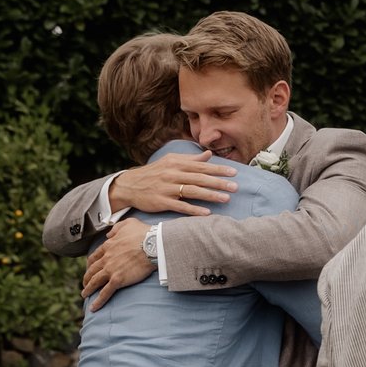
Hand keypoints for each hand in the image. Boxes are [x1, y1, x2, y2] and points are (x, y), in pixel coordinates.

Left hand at [83, 217, 155, 310]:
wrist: (152, 244)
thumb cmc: (144, 233)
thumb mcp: (128, 224)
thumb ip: (116, 228)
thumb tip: (108, 235)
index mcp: (108, 246)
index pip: (95, 256)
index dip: (90, 263)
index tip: (89, 268)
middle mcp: (106, 258)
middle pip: (92, 270)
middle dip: (87, 277)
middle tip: (85, 283)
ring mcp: (111, 270)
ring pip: (95, 281)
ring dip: (88, 289)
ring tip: (85, 295)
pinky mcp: (118, 280)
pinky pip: (105, 292)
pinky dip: (98, 301)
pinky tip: (93, 308)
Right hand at [109, 151, 236, 214]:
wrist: (129, 185)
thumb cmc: (154, 173)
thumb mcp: (170, 162)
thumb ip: (190, 159)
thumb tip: (209, 154)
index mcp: (176, 163)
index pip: (201, 166)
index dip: (218, 169)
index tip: (234, 172)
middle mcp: (172, 174)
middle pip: (199, 178)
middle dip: (218, 182)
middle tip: (235, 187)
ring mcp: (166, 188)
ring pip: (192, 191)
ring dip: (210, 195)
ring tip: (226, 198)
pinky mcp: (161, 201)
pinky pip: (180, 206)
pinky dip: (193, 209)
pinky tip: (206, 213)